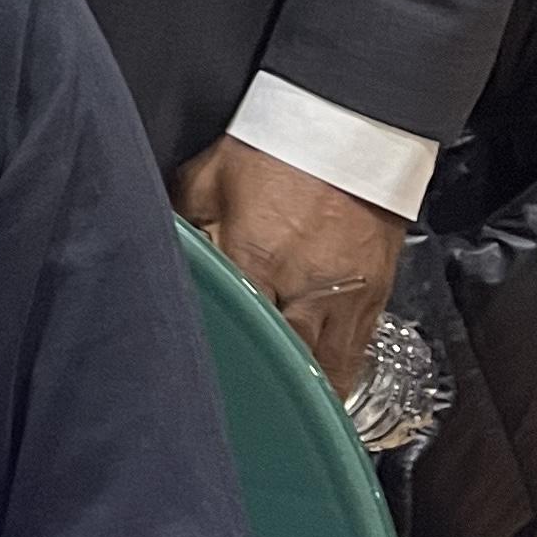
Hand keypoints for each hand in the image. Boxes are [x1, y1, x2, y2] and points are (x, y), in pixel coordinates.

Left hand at [173, 133, 402, 397]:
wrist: (348, 129)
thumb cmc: (277, 147)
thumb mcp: (206, 178)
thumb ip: (183, 223)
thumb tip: (163, 253)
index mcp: (255, 259)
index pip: (232, 328)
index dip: (217, 352)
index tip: (204, 371)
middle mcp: (304, 289)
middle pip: (284, 365)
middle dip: (263, 385)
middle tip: (241, 402)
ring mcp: (345, 301)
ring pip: (327, 376)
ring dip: (303, 392)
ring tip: (280, 408)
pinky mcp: (373, 302)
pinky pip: (355, 359)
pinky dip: (335, 376)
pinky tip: (316, 383)